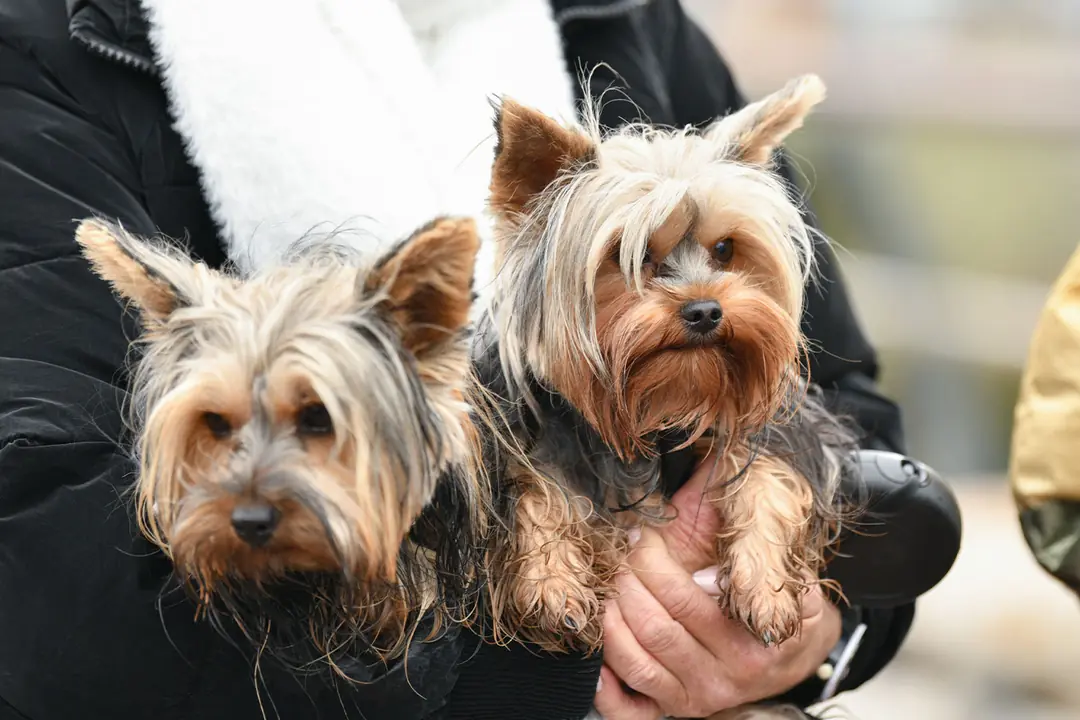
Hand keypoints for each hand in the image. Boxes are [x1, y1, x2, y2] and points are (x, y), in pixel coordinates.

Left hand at [594, 457, 841, 718]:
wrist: (800, 654)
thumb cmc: (785, 601)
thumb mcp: (790, 569)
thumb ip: (759, 548)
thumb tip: (713, 527)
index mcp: (756, 638)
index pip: (687, 600)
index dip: (654, 562)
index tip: (641, 534)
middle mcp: (728, 674)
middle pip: (656, 627)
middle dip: (628, 582)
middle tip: (620, 554)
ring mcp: (701, 697)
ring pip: (638, 661)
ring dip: (612, 619)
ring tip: (610, 586)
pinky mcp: (679, 710)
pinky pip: (631, 707)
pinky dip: (607, 685)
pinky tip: (597, 657)